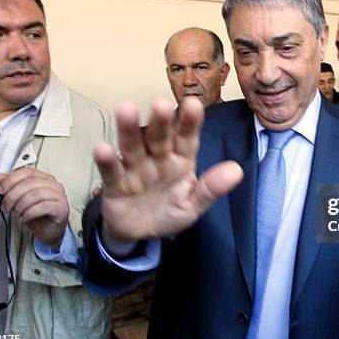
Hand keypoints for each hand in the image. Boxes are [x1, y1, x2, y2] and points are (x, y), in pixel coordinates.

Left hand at [0, 168, 69, 247]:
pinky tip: (24, 217)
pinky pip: (43, 206)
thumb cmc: (37, 214)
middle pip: (29, 183)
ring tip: (16, 213)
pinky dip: (30, 212)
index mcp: (43, 178)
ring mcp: (59, 195)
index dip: (11, 180)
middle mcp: (53, 184)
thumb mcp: (20, 199)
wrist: (49, 231)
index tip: (0, 190)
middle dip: (13, 195)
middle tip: (6, 206)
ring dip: (20, 205)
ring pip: (36, 194)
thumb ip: (10, 186)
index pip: (26, 172)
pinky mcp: (61, 208)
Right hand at [93, 97, 242, 241]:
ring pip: (132, 146)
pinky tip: (102, 149)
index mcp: (181, 160)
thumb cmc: (169, 211)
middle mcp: (157, 158)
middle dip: (160, 121)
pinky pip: (111, 171)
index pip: (187, 138)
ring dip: (128, 129)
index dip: (190, 122)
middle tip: (160, 103)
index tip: (194, 105)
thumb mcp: (193, 205)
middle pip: (159, 137)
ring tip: (125, 109)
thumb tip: (236, 170)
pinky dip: (107, 161)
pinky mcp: (115, 184)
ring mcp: (135, 169)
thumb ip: (211, 188)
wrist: (140, 234)